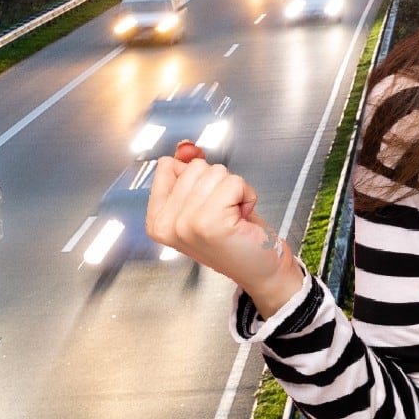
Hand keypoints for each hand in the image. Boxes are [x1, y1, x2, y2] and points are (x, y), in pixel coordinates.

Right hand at [147, 141, 305, 312]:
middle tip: (224, 213)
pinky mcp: (209, 222)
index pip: (168, 166)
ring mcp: (185, 224)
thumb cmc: (236, 239)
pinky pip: (233, 182)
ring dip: (234, 190)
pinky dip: (246, 194)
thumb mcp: (203, 202)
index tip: (206, 202)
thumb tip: (185, 147)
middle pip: (194, 167)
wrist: (261, 270)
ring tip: (233, 216)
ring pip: (215, 172)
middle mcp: (166, 225)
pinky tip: (242, 218)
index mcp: (157, 220)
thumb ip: (188, 173)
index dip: (197, 177)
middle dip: (217, 184)